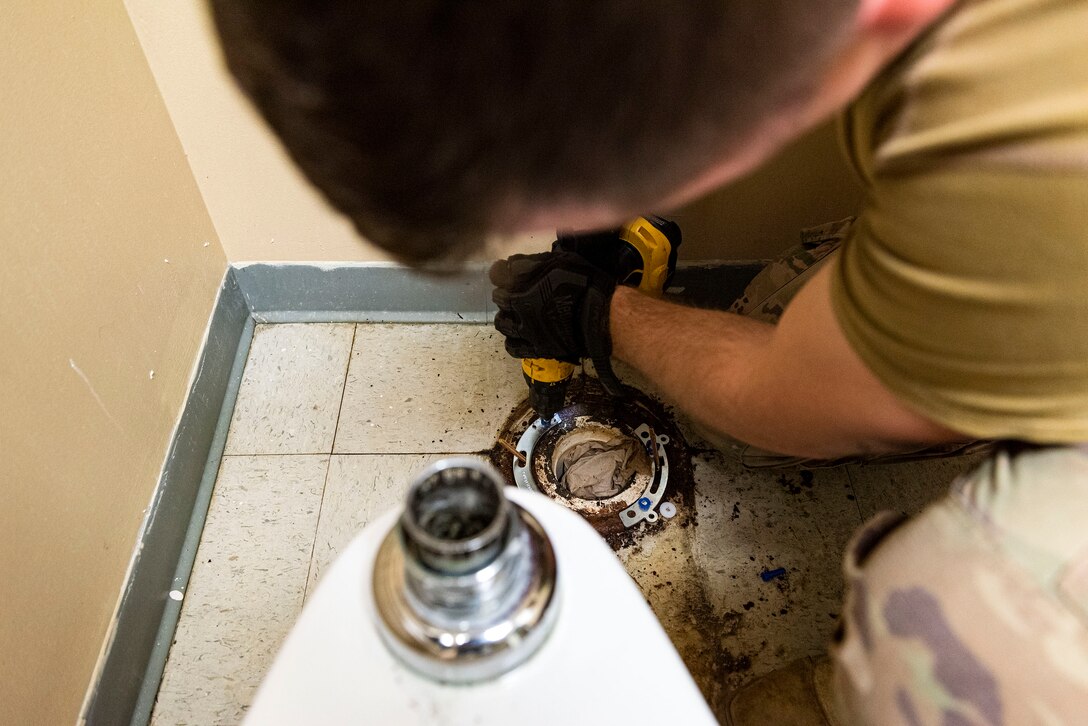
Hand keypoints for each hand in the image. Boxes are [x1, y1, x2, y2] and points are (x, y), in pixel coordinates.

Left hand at [489, 251, 615, 364]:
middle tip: (516, 294)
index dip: (502, 272)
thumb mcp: (560, 261)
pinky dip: (513, 341)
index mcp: (521, 281)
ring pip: (502, 323)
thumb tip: (515, 263)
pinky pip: (513, 347)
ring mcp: (524, 328)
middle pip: (498, 298)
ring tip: (516, 316)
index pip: (497, 273)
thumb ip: (534, 261)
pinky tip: (521, 336)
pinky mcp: (535, 348)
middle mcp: (517, 304)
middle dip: (505, 294)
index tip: (506, 272)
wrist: (600, 316)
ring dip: (506, 317)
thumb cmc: (584, 284)